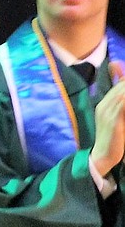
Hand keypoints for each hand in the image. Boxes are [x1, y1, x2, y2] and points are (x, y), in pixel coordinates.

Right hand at [91, 62, 124, 177]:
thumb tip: (121, 93)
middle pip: (121, 88)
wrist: (103, 156)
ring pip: (122, 94)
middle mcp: (104, 106)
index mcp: (103, 105)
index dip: (124, 79)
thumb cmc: (113, 139)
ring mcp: (107, 113)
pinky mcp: (113, 120)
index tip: (123, 70)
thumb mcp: (116, 121)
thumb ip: (120, 106)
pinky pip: (122, 104)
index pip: (119, 86)